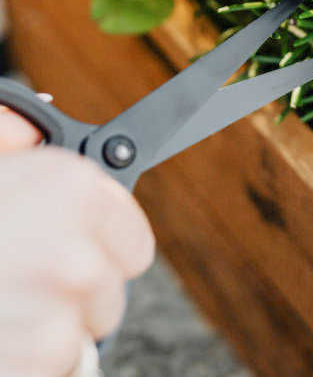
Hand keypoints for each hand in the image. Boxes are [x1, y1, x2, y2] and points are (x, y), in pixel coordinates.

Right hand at [0, 108, 153, 376]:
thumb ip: (13, 130)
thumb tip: (39, 124)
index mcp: (75, 191)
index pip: (135, 242)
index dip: (101, 246)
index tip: (69, 247)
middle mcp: (79, 255)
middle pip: (108, 295)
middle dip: (69, 293)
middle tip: (16, 277)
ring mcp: (57, 320)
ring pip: (78, 339)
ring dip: (43, 333)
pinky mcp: (36, 366)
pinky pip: (52, 371)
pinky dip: (23, 363)